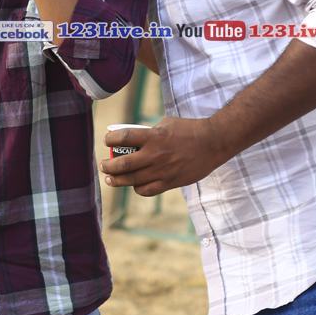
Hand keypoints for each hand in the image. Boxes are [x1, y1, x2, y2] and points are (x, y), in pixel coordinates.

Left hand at [100, 116, 230, 195]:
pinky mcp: (170, 182)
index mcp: (154, 136)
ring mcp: (162, 170)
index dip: (110, 140)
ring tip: (110, 179)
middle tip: (103, 165)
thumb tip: (132, 140)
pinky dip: (137, 188)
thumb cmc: (189, 130)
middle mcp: (156, 154)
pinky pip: (147, 190)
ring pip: (132, 180)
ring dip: (117, 180)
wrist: (213, 143)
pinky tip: (134, 185)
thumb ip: (149, 132)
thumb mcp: (166, 124)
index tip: (106, 141)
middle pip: (123, 164)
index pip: (124, 138)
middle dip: (108, 166)